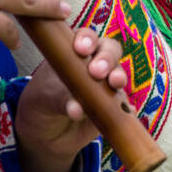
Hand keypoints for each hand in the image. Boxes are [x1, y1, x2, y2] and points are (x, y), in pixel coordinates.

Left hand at [14, 28, 126, 171]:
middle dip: (106, 58)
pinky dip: (128, 107)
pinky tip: (129, 111)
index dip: (87, 39)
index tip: (81, 49)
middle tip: (97, 72)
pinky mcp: (115, 106)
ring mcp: (106, 85)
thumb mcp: (45, 98)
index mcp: (74, 52)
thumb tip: (78, 109)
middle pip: (109, 51)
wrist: (46, 134)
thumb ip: (62, 99)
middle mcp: (93, 64)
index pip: (85, 38)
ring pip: (118, 75)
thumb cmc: (42, 104)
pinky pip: (126, 104)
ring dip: (118, 77)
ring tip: (114, 85)